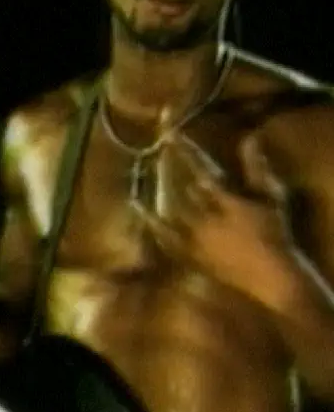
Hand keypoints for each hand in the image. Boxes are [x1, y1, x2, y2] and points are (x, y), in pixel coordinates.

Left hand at [133, 133, 298, 304]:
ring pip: (170, 214)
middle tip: (155, 156)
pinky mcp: (191, 257)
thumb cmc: (274, 233)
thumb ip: (256, 168)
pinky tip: (142, 217)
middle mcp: (206, 218)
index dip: (185, 151)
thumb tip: (250, 138)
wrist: (271, 276)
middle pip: (182, 191)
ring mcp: (196, 239)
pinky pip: (167, 241)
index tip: (169, 134)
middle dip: (168, 172)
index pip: (202, 170)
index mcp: (226, 201)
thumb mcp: (270, 197)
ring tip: (137, 193)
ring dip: (156, 200)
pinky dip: (154, 228)